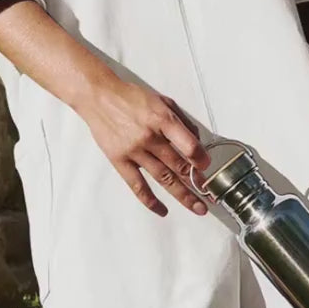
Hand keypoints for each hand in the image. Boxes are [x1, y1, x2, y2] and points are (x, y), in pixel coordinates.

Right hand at [77, 78, 212, 217]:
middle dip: (196, 182)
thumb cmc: (131, 97)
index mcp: (163, 119)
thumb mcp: (162, 100)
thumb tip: (198, 140)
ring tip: (197, 207)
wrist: (99, 97)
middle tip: (209, 195)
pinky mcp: (120, 161)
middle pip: (178, 165)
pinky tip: (163, 210)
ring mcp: (134, 151)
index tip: (206, 166)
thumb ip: (181, 120)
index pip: (188, 145)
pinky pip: (138, 186)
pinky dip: (151, 201)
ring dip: (183, 195)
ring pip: (163, 178)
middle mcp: (150, 137)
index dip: (201, 159)